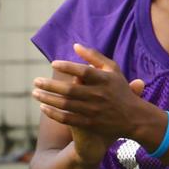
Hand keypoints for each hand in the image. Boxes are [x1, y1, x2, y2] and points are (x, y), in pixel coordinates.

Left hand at [31, 45, 149, 147]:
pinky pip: (67, 119)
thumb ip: (94, 57)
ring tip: (35, 93)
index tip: (53, 63)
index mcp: (104, 80)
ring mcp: (93, 111)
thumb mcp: (112, 70)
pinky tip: (42, 107)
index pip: (83, 72)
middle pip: (70, 90)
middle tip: (36, 81)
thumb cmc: (120, 89)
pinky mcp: (90, 124)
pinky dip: (53, 114)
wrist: (134, 118)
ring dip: (48, 99)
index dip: (67, 67)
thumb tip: (75, 45)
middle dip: (50, 85)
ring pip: (65, 105)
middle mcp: (98, 95)